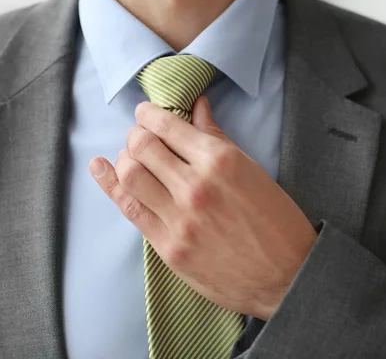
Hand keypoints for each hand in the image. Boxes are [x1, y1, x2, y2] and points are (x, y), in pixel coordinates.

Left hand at [89, 97, 316, 319]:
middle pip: (142, 146)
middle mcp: (195, 186)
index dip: (148, 114)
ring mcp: (179, 219)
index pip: (167, 125)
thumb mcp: (252, 171)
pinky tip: (100, 168)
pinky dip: (110, 184)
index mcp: (220, 161)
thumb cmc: (276, 222)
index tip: (144, 112)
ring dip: (124, 158)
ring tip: (132, 157)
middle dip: (135, 134)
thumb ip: (217, 138)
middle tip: (140, 136)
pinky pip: (130, 209)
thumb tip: (196, 108)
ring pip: (130, 175)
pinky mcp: (169, 247)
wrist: (285, 277)